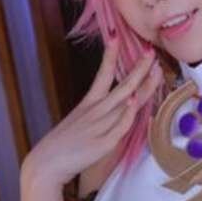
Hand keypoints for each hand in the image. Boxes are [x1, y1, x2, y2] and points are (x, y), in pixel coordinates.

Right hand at [23, 43, 160, 187]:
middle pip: (121, 86)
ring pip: (124, 103)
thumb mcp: (80, 123)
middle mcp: (95, 112)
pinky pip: (118, 127)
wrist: (46, 165)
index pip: (102, 75)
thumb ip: (99, 115)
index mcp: (88, 104)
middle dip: (138, 68)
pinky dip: (126, 115)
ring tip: (155, 72)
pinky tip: (133, 103)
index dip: (110, 55)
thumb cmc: (64, 145)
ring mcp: (99, 127)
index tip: (115, 35)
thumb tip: (121, 106)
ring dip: (140, 86)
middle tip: (150, 51)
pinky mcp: (102, 144)